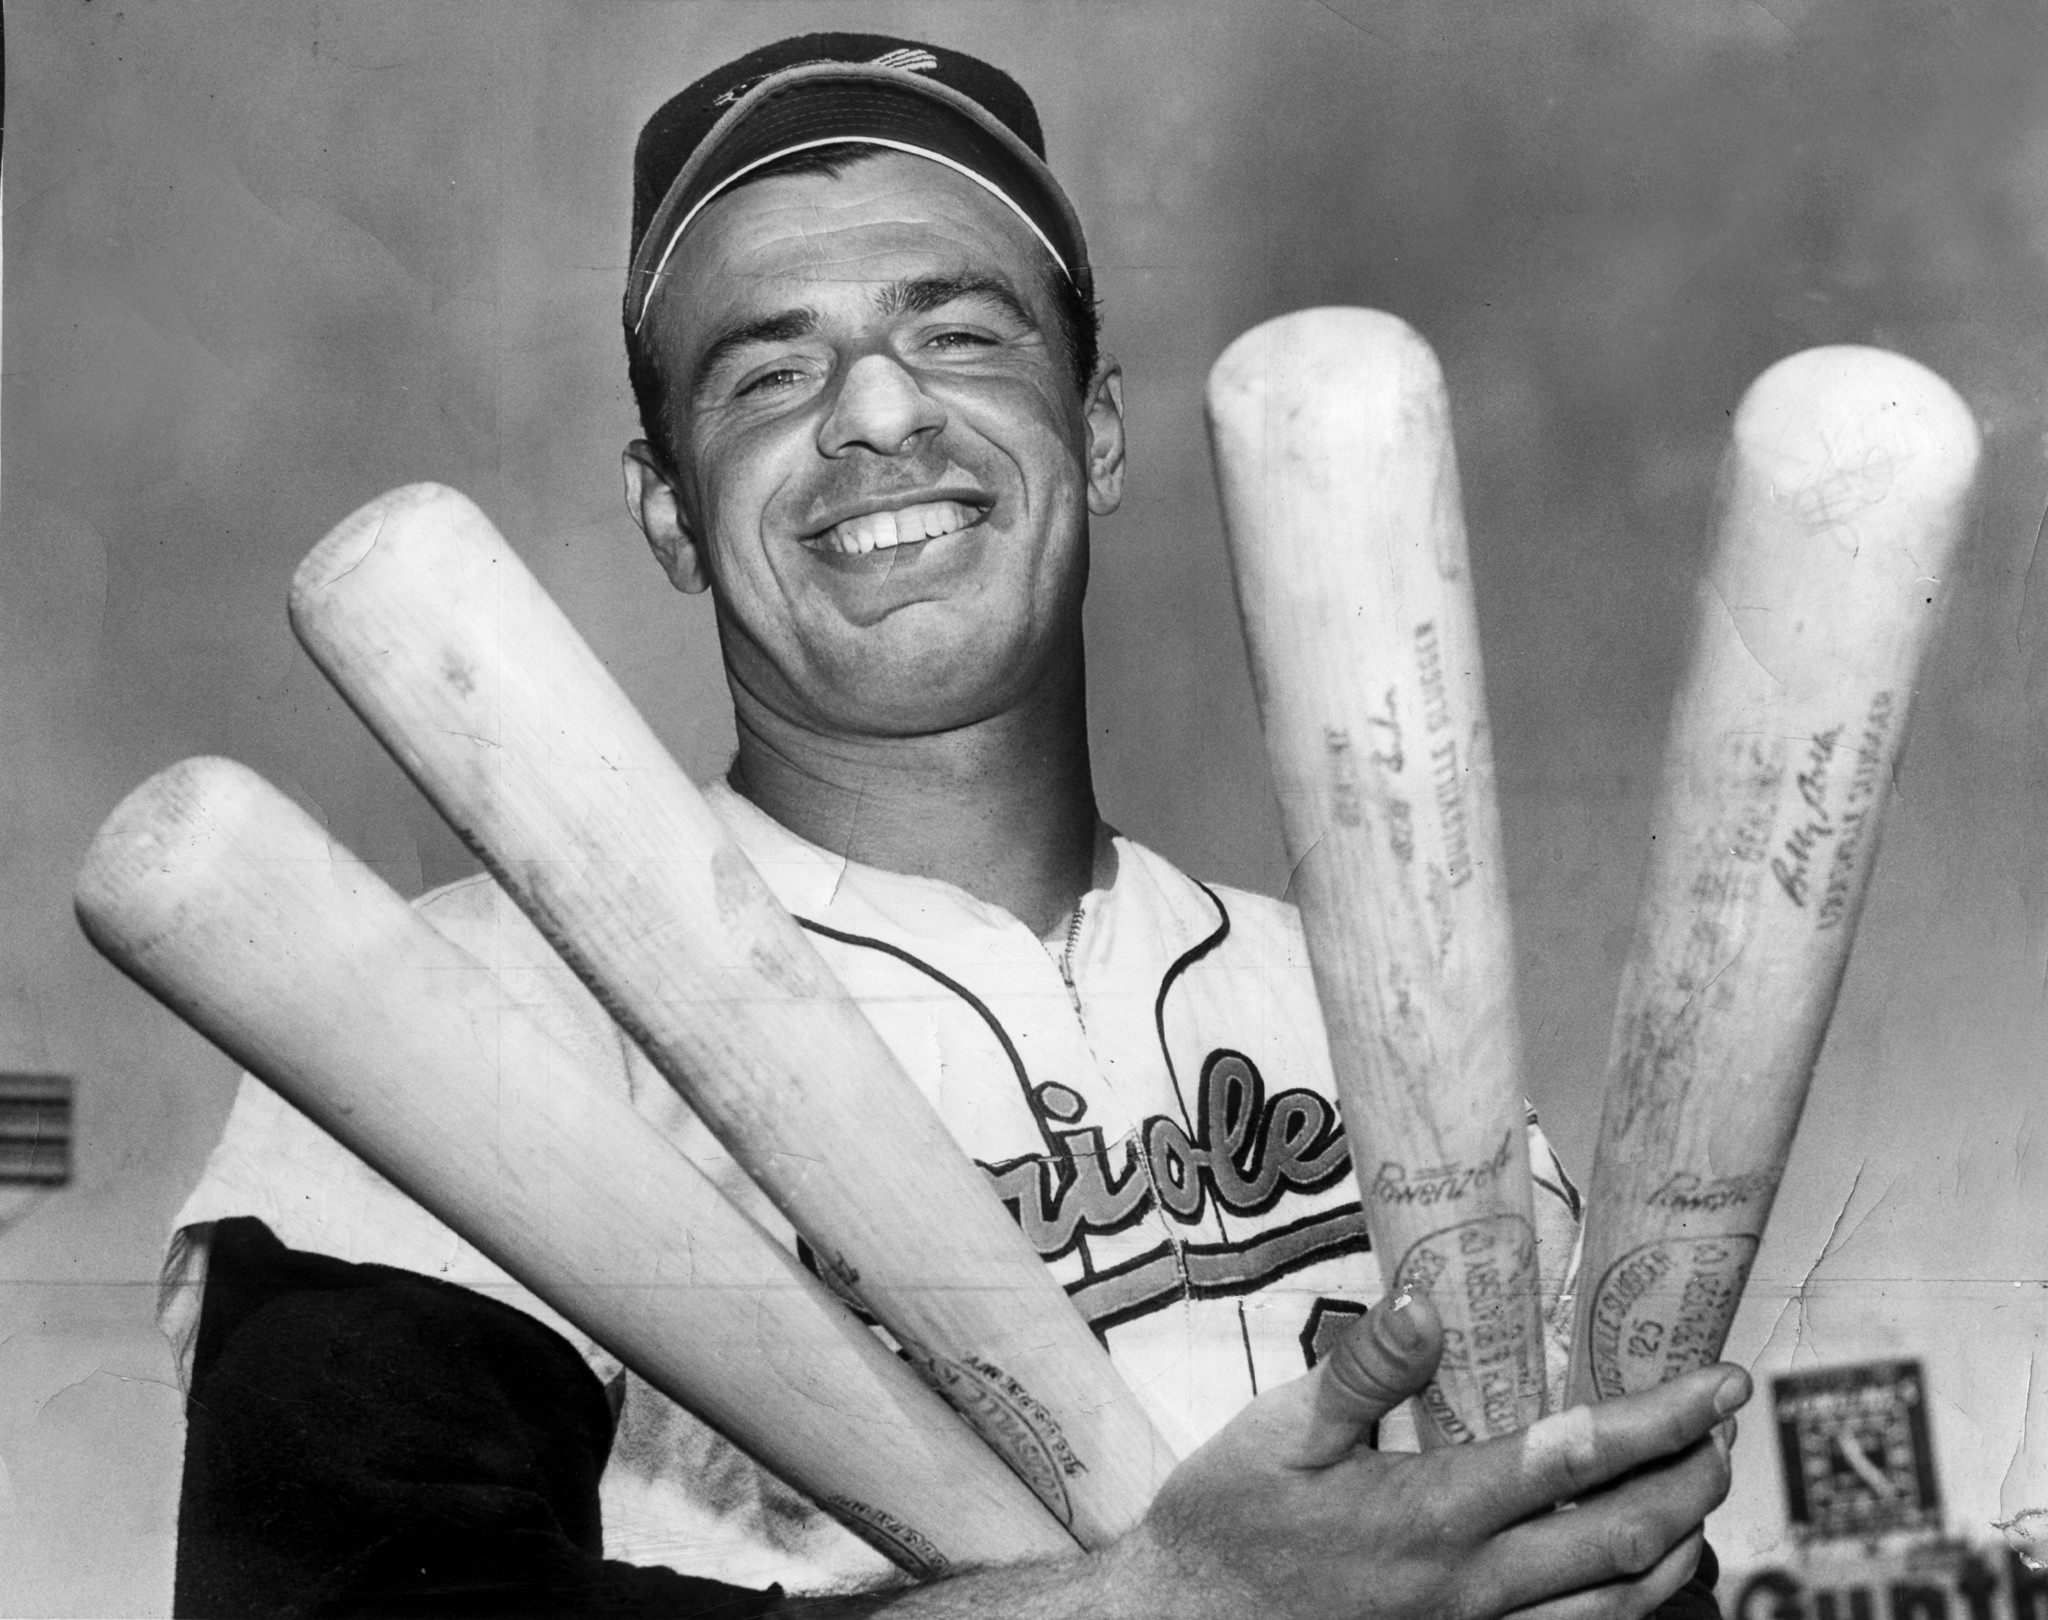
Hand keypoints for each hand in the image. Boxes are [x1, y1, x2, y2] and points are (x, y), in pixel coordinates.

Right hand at [1102, 1292, 1746, 1619]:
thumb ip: (1363, 1370)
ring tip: (1701, 1496)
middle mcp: (1470, 1585)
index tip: (1719, 1380)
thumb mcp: (1277, 1430)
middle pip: (1626, 1541)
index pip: (1577, 1457)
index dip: (1662, 1418)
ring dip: (1678, 1549)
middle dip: (1696, 1482)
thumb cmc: (1227, 1521)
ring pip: (1616, 1609)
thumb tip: (1427, 1304)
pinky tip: (1632, 1574)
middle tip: (1726, 1431)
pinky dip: (1626, 1607)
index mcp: (1432, 1513)